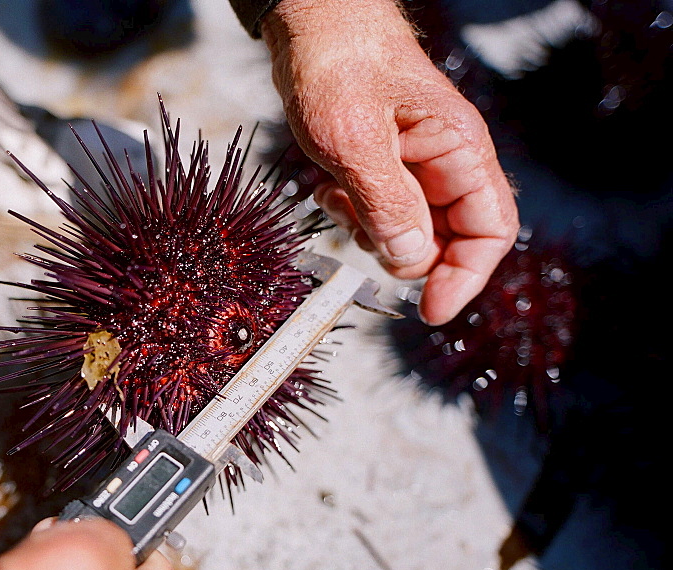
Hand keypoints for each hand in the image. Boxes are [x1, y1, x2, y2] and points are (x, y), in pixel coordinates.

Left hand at [261, 0, 518, 324]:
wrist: (312, 24)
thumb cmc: (338, 63)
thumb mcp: (355, 140)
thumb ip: (387, 202)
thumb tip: (410, 258)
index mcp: (460, 150)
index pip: (490, 230)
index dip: (465, 276)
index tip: (430, 309)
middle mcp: (445, 162)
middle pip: (447, 239)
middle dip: (404, 252)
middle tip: (361, 233)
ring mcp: (414, 165)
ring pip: (408, 231)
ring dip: (371, 232)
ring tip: (336, 199)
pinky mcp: (384, 166)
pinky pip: (379, 211)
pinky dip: (353, 214)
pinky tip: (327, 192)